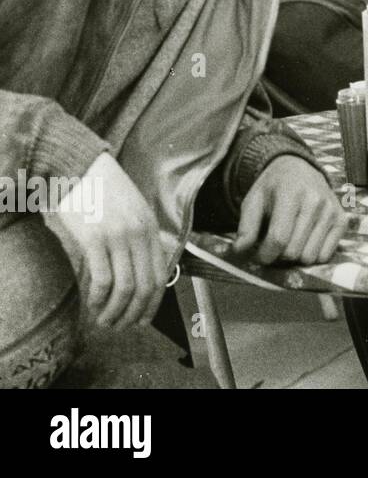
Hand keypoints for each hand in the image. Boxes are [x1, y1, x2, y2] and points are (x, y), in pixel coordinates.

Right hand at [46, 153, 168, 330]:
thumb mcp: (134, 210)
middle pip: (146, 286)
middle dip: (135, 313)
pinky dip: (99, 298)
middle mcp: (139, 234)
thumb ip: (141, 237)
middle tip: (122, 326)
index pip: (160, 275)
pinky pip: (103, 279)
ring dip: (116, 311)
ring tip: (105, 321)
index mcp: (150, 229)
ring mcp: (118, 237)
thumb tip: (144, 269)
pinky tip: (93, 304)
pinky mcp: (94, 239)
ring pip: (126, 288)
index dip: (153, 303)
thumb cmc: (104, 191)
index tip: (143, 319)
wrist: (79, 168)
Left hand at [233, 156, 346, 265]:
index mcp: (290, 194)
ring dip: (296, 257)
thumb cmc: (274, 187)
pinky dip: (313, 255)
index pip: (278, 238)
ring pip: (310, 257)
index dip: (264, 255)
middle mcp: (315, 201)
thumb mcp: (253, 199)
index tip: (259, 256)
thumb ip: (246, 226)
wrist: (300, 169)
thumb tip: (239, 251)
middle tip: (274, 247)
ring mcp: (331, 211)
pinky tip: (305, 242)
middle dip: (278, 256)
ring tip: (289, 243)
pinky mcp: (341, 220)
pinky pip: (326, 255)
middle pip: (293, 251)